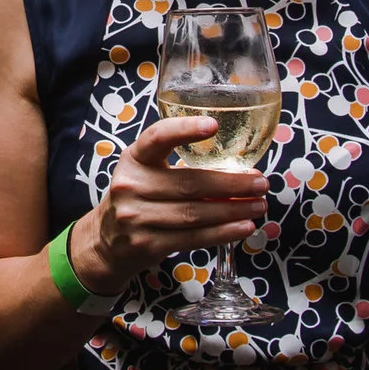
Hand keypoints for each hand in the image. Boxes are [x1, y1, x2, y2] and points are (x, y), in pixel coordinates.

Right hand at [70, 116, 269, 294]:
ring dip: (233, 210)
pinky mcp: (147, 244)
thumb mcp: (147, 172)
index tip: (213, 125)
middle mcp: (131, 185)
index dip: (184, 130)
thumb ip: (180, 164)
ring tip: (258, 206)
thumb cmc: (139, 198)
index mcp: (134, 158)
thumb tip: (239, 169)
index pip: (157, 137)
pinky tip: (242, 228)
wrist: (108, 240)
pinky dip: (222, 233)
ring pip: (195, 213)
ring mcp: (136, 217)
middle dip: (232, 183)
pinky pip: (192, 238)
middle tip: (260, 182)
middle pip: (190, 183)